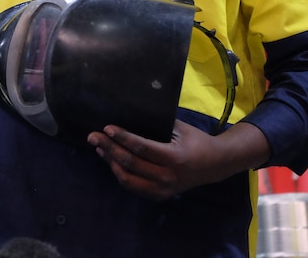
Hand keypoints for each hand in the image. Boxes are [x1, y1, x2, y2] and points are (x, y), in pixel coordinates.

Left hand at [87, 119, 269, 199]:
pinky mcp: (159, 195)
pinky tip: (111, 160)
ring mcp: (163, 189)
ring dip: (110, 162)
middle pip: (131, 163)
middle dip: (109, 148)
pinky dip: (120, 173)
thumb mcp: (181, 128)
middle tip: (93, 136)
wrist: (215, 165)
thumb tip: (131, 112)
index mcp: (174, 157)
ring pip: (128, 179)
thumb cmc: (196, 141)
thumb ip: (158, 124)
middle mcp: (167, 176)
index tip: (107, 127)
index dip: (122, 138)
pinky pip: (134, 187)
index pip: (142, 148)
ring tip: (100, 147)